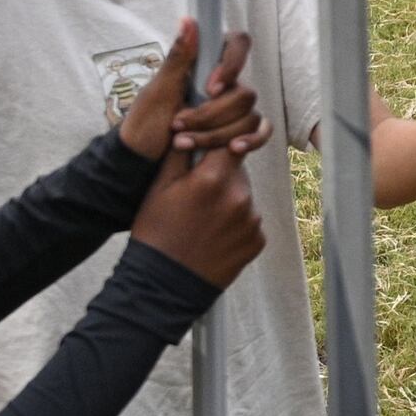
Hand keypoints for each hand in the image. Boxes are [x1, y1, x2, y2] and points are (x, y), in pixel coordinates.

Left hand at [119, 20, 267, 163]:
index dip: (231, 65)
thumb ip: (178, 58)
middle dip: (213, 113)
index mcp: (204, 67)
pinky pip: (260, 131)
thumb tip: (189, 20)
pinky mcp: (236, 133)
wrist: (141, 163)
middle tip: (181, 124)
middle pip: (244, 91)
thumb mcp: (157, 92)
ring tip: (185, 143)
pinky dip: (252, 139)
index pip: (237, 45)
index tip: (210, 88)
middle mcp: (222, 86)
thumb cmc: (144, 125)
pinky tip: (234, 148)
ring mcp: (231, 111)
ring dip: (218, 133)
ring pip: (250, 115)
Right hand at [131, 143, 262, 286]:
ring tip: (203, 219)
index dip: (216, 144)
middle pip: (237, 170)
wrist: (164, 286)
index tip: (207, 152)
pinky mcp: (258, 241)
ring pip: (244, 195)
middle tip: (197, 194)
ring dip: (229, 199)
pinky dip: (236, 223)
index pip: (228, 142)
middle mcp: (240, 197)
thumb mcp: (159, 187)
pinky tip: (213, 235)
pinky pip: (250, 220)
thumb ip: (180, 152)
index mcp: (214, 179)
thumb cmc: (156, 232)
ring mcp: (252, 221)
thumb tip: (191, 129)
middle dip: (221, 174)